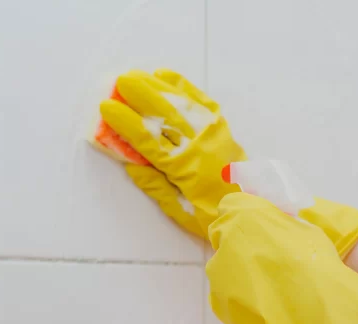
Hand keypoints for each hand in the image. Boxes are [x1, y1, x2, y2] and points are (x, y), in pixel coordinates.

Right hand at [100, 69, 245, 237]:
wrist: (250, 209)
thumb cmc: (213, 215)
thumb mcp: (180, 210)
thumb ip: (155, 186)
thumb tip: (131, 163)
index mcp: (185, 168)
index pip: (149, 140)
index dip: (126, 122)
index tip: (107, 108)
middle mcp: (199, 145)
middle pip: (166, 113)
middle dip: (140, 94)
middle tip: (119, 81)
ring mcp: (213, 132)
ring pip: (181, 102)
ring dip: (157, 86)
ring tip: (136, 75)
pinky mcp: (221, 127)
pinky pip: (200, 100)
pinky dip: (182, 86)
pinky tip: (165, 76)